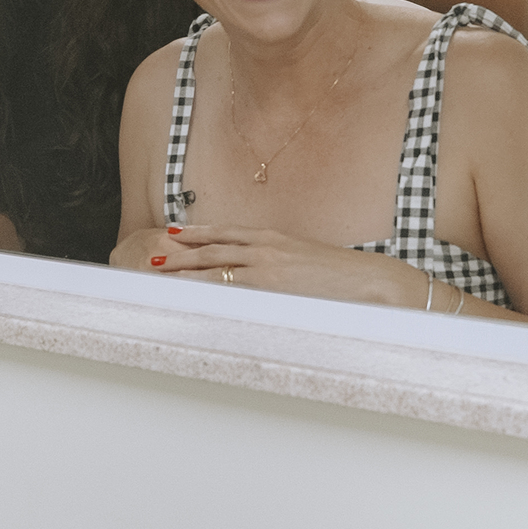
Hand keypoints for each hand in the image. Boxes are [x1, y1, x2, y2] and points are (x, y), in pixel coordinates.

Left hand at [117, 223, 421, 306]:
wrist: (373, 281)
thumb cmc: (344, 277)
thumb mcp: (307, 262)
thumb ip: (282, 265)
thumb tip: (267, 278)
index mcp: (274, 239)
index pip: (227, 232)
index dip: (198, 233)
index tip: (174, 233)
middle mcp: (267, 248)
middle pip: (214, 248)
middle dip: (182, 253)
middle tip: (154, 256)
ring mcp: (270, 266)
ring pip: (217, 266)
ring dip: (186, 271)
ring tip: (161, 274)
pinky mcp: (275, 286)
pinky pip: (235, 288)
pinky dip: (211, 290)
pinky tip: (193, 295)